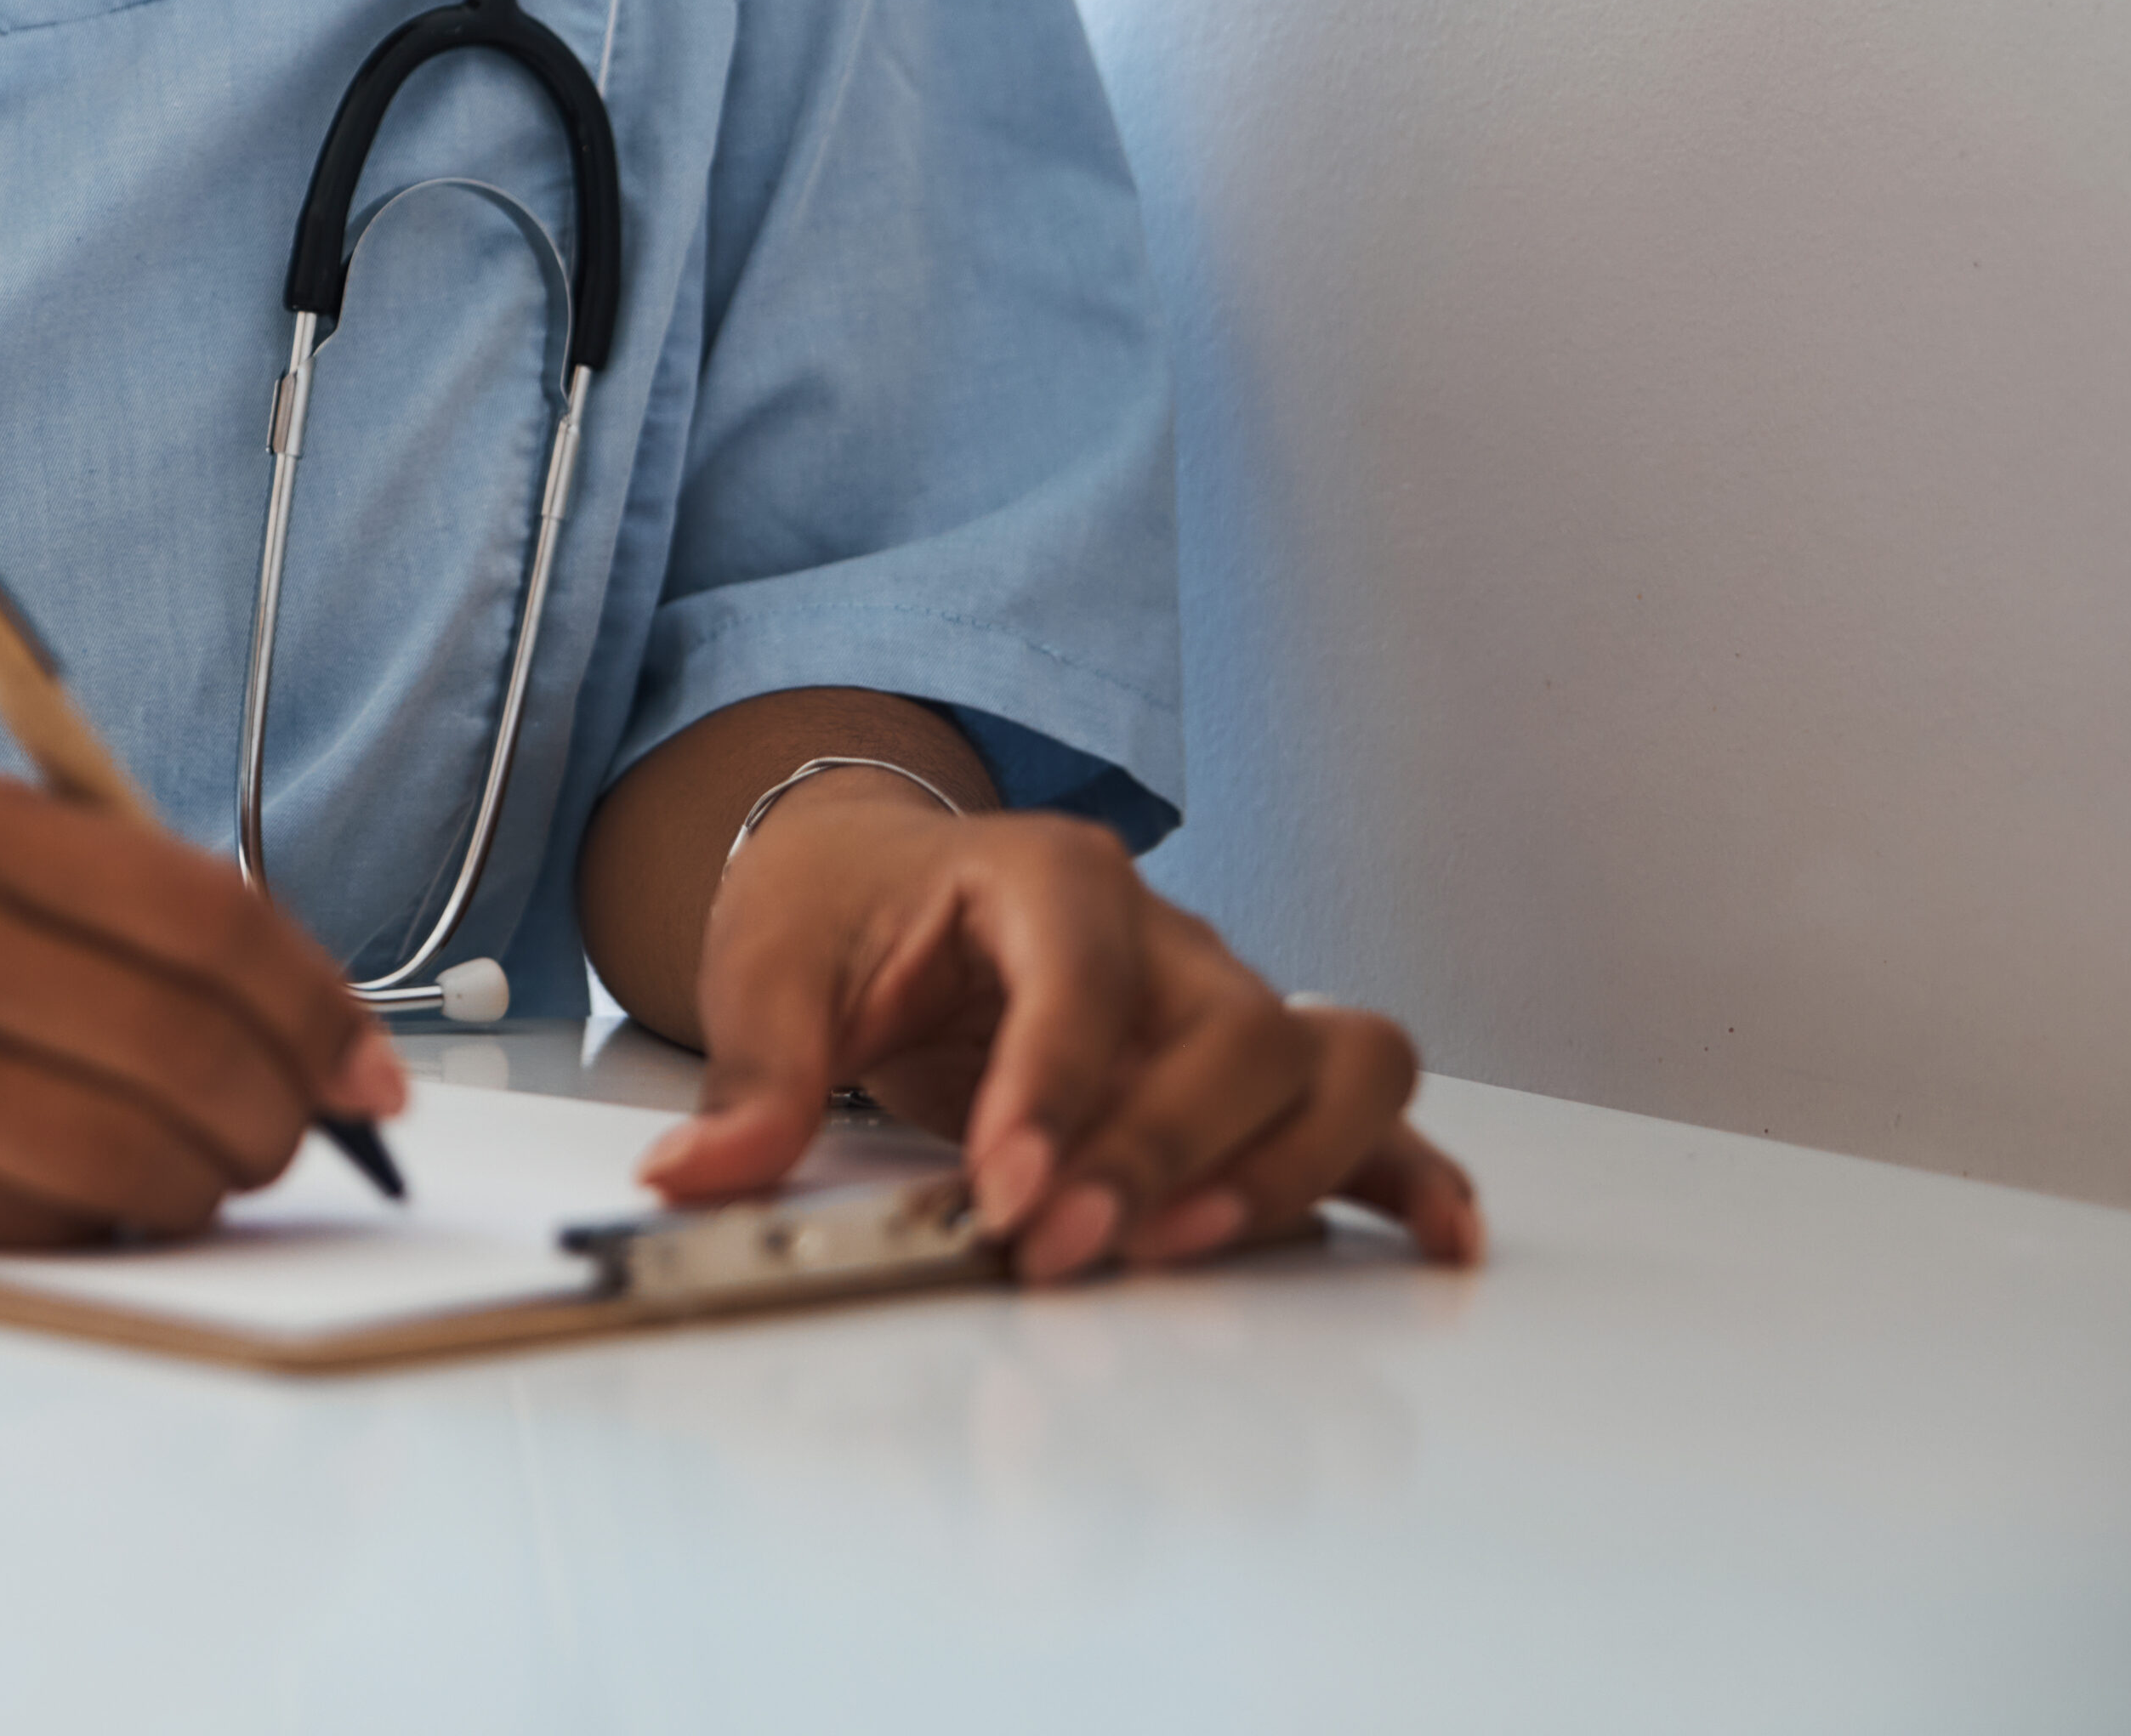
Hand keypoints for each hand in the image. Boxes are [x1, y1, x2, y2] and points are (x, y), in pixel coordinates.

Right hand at [0, 758, 409, 1243]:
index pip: (199, 912)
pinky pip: (25, 1226)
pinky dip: (94, 1226)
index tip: (368, 1064)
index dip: (317, 1001)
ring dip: (202, 1184)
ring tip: (201, 1173)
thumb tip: (304, 1017)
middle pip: (179, 1042)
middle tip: (297, 1135)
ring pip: (118, 1154)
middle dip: (278, 1112)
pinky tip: (86, 1199)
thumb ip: (99, 892)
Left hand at [642, 779, 1483, 1278]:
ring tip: (1187, 1256)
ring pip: (1329, 1060)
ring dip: (1282, 1170)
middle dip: (1158, 1151)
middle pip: (1231, 1028)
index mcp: (1044, 873)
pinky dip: (1402, 1174)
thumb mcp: (766, 968)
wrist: (874, 876)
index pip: (1082, 970)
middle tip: (1062, 1252)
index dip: (1058, 1085)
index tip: (1008, 1190)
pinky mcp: (1247, 1075)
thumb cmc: (836, 911)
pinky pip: (1361, 1109)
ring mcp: (1221, 998)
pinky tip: (1430, 1241)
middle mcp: (1163, 931)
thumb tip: (700, 1174)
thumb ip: (751, 1076)